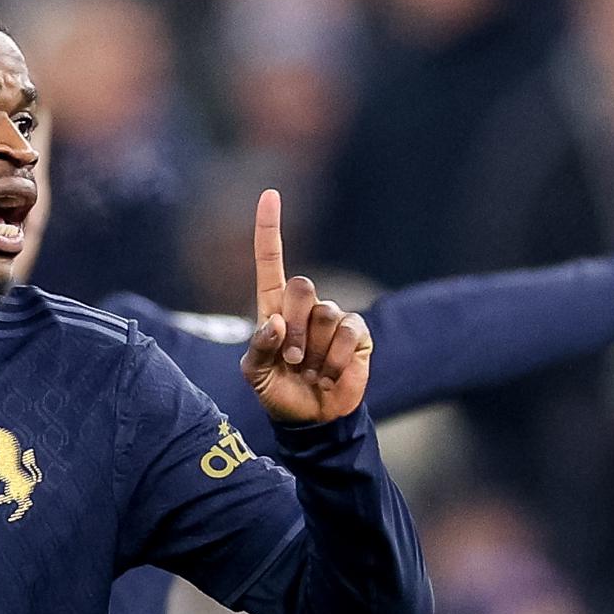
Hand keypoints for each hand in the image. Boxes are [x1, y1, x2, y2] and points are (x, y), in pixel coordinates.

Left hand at [241, 189, 371, 424]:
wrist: (312, 420)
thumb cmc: (279, 392)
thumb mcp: (255, 375)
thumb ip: (258, 348)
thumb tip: (275, 324)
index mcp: (273, 309)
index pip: (269, 261)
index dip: (268, 229)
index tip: (270, 194)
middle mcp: (304, 307)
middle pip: (301, 286)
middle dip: (294, 326)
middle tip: (294, 358)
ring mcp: (333, 318)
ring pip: (324, 312)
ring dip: (314, 348)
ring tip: (311, 369)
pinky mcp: (357, 334)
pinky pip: (348, 331)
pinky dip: (335, 358)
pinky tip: (330, 374)